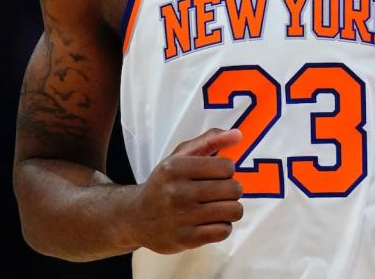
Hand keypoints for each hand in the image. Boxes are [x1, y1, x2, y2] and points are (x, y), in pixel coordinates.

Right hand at [132, 128, 244, 254]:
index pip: (226, 167)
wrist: (136, 217)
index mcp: (176, 167)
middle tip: (220, 192)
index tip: (217, 175)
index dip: (227, 171)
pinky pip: (224, 231)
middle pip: (233, 189)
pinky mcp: (186, 239)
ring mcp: (182, 217)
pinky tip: (211, 222)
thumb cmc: (165, 183)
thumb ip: (210, 140)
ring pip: (233, 211)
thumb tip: (238, 134)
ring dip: (231, 209)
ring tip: (219, 207)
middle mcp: (178, 192)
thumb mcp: (180, 156)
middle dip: (232, 190)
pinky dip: (223, 226)